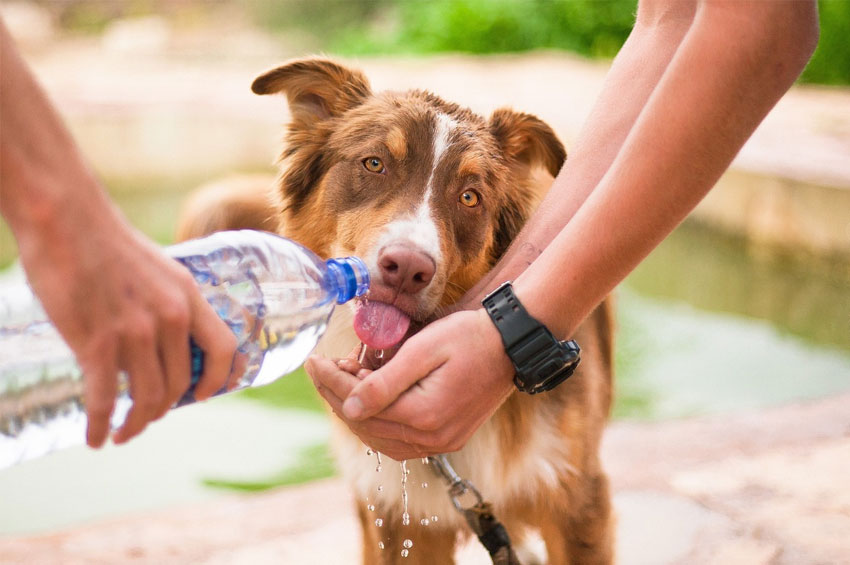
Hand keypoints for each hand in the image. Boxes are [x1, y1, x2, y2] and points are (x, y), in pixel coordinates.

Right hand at [16, 205, 237, 447]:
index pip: (223, 348)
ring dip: (136, 424)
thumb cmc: (106, 242)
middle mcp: (170, 317)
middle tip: (146, 417)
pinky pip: (105, 400)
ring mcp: (135, 332)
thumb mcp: (158, 269)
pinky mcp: (96, 342)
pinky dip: (101, 425)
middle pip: (180, 383)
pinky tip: (95, 438)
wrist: (66, 219)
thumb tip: (165, 339)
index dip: (219, 379)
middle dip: (164, 409)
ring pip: (147, 398)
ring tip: (122, 433)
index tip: (203, 396)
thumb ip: (168, 303)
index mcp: (188, 296)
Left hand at [306, 309, 514, 459]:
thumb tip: (348, 407)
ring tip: (343, 380)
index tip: (313, 361)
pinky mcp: (447, 438)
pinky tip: (368, 401)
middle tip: (323, 368)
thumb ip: (384, 382)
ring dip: (355, 411)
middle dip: (338, 396)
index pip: (360, 406)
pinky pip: (400, 441)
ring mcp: (442, 443)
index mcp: (424, 416)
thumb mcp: (423, 350)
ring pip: (380, 438)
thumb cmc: (469, 337)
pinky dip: (378, 423)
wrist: (511, 344)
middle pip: (366, 425)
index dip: (331, 382)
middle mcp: (432, 438)